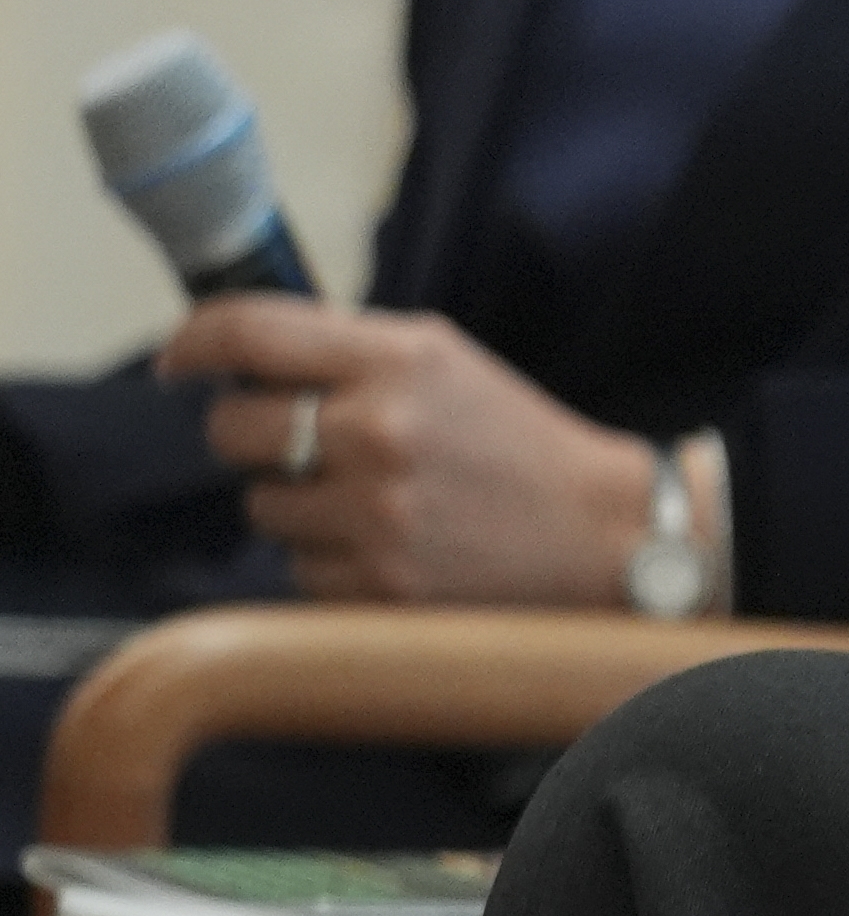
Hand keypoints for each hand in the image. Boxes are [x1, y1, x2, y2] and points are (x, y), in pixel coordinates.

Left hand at [154, 299, 661, 603]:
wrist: (602, 532)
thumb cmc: (515, 442)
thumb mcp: (446, 364)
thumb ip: (350, 350)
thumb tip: (241, 355)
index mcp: (401, 361)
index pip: (252, 332)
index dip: (194, 341)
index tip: (178, 361)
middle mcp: (379, 431)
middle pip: (234, 427)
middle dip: (251, 434)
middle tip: (296, 441)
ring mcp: (375, 512)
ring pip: (260, 505)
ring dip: (296, 502)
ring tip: (369, 499)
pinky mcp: (374, 583)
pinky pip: (296, 565)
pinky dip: (329, 555)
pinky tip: (388, 544)